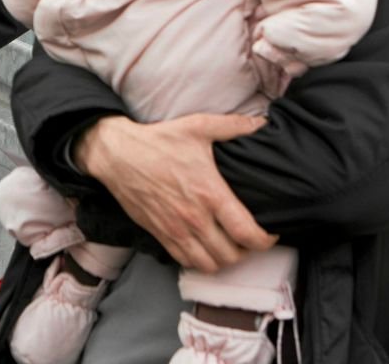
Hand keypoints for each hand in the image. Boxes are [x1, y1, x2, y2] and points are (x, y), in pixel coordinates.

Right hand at [74, 113, 276, 272]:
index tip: (270, 233)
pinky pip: (185, 262)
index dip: (265, 240)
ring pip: (209, 264)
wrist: (118, 155)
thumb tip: (260, 123)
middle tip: (250, 237)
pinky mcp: (160, 234)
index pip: (246, 232)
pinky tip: (204, 247)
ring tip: (229, 245)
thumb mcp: (198, 127)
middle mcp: (194, 218)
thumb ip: (233, 126)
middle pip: (232, 255)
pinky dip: (200, 261)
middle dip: (247, 251)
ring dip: (224, 259)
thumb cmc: (159, 141)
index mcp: (209, 193)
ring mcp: (175, 230)